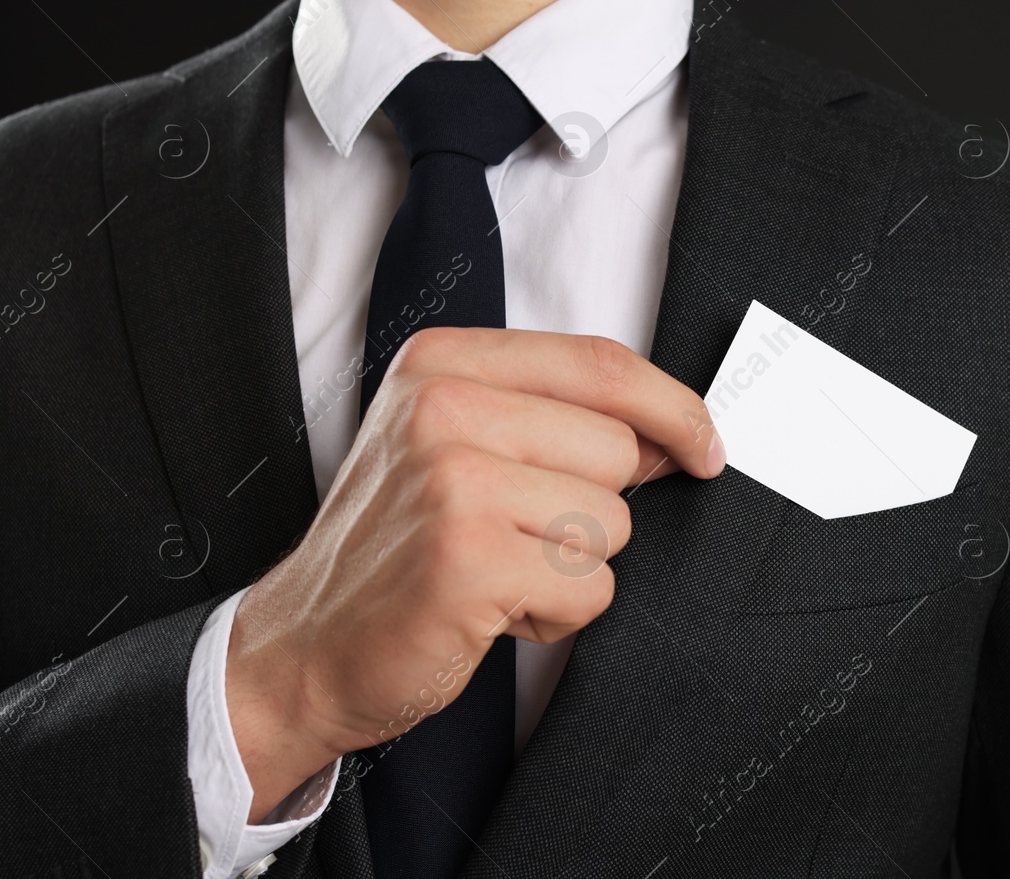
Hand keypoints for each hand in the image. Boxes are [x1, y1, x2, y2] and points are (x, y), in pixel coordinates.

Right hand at [224, 328, 723, 821]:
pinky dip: (556, 614)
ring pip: (610, 522)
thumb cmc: (397, 548)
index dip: (673, 407)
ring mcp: (452, 480)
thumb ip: (553, 418)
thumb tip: (675, 434)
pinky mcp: (469, 558)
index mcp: (443, 362)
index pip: (600, 363)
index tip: (707, 446)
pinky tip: (491, 609)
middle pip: (617, 449)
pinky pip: (590, 586)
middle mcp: (443, 408)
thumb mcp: (456, 446)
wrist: (303, 647)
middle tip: (516, 536)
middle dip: (592, 510)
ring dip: (571, 567)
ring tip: (497, 572)